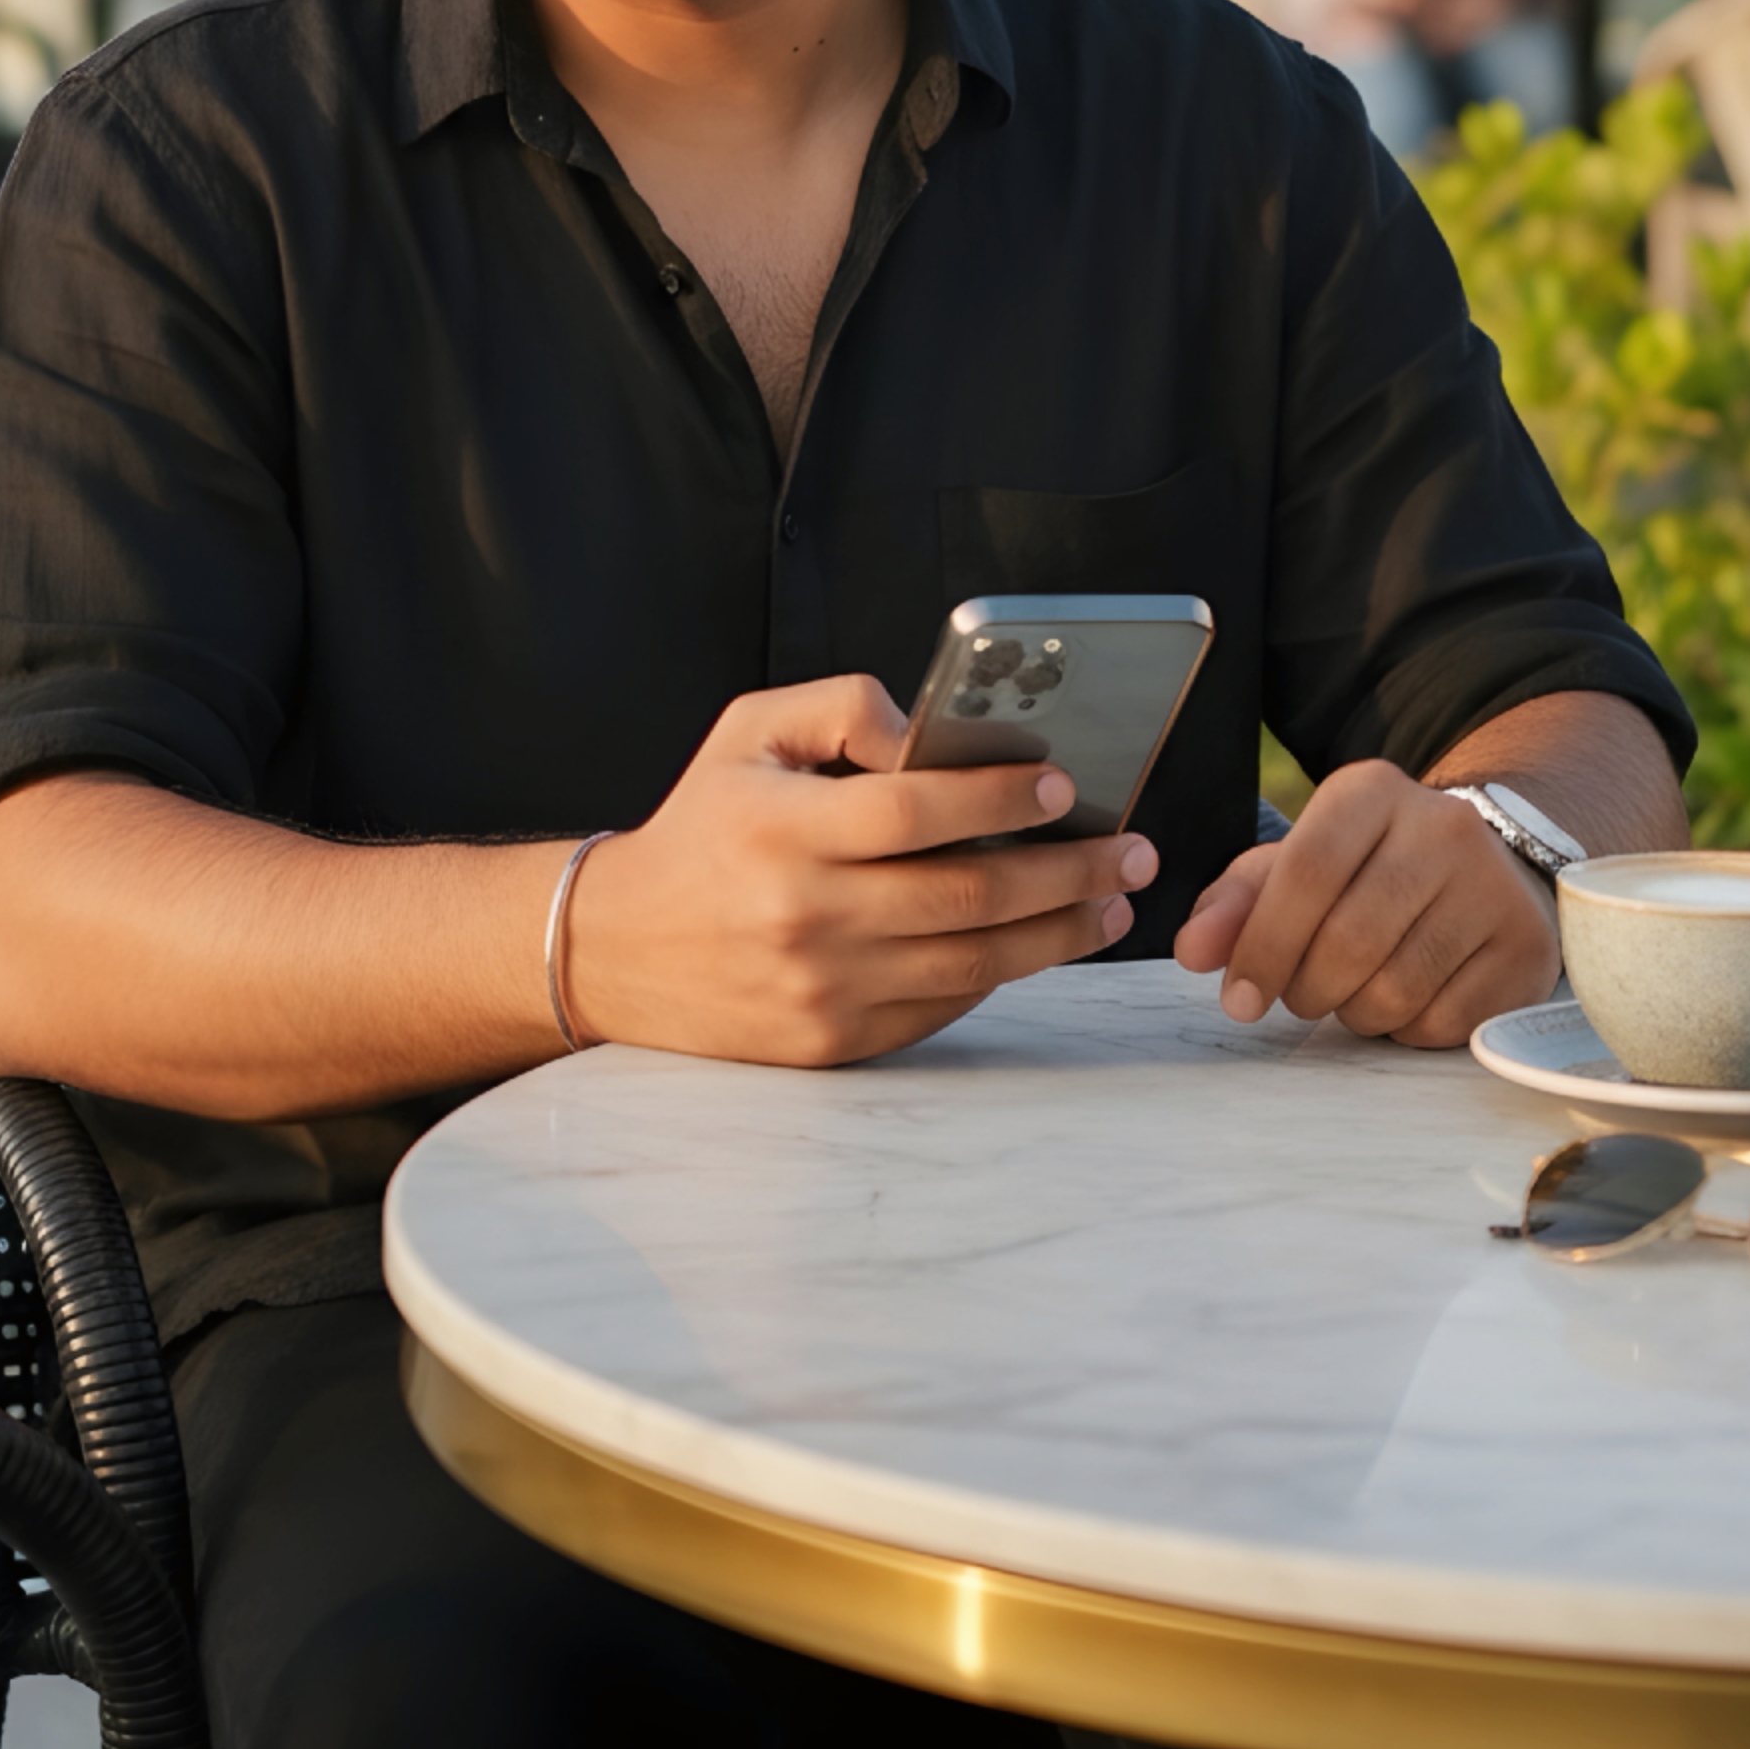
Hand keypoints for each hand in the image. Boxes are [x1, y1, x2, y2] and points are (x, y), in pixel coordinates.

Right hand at [564, 674, 1158, 1068]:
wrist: (617, 949)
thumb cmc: (703, 826)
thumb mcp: (749, 733)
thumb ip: (841, 706)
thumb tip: (929, 727)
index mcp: (784, 829)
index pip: (917, 811)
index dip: (999, 798)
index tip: (1063, 787)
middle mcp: (806, 915)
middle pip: (968, 895)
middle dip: (1068, 872)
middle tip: (1132, 851)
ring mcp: (824, 989)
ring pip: (973, 962)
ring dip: (1059, 933)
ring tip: (1110, 903)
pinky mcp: (834, 1041)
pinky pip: (942, 1005)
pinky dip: (1001, 972)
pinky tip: (1041, 942)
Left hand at [1173, 760, 1559, 1047]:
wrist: (1489, 867)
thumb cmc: (1372, 871)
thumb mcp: (1299, 865)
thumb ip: (1237, 902)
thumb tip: (1192, 951)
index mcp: (1372, 792)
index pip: (1306, 871)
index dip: (1263, 943)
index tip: (1237, 998)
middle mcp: (1442, 827)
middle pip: (1349, 939)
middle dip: (1307, 988)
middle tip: (1301, 995)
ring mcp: (1493, 887)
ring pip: (1396, 989)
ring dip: (1356, 1013)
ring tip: (1354, 991)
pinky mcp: (1526, 948)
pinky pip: (1444, 1021)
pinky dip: (1408, 1029)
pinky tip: (1407, 999)